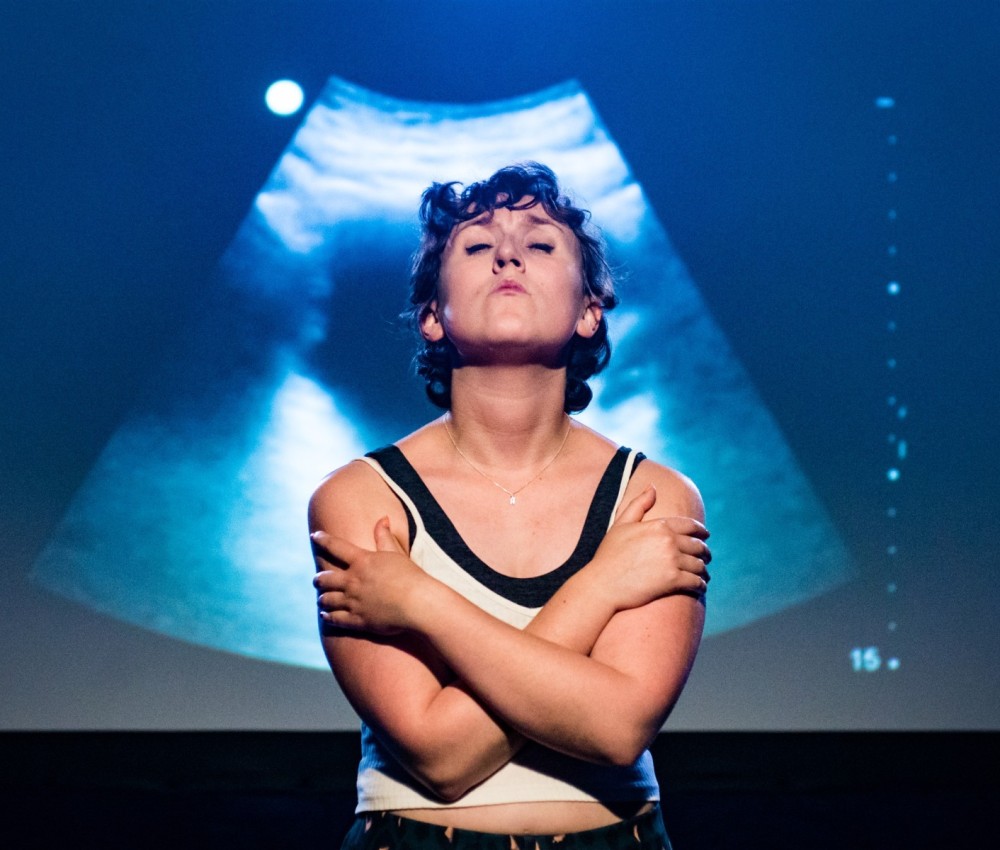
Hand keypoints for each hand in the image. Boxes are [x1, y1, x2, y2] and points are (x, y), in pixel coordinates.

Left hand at [311, 517, 427, 633]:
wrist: (418, 604)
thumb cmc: (411, 576)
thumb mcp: (396, 553)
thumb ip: (385, 537)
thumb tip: (383, 518)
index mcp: (362, 561)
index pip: (335, 546)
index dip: (323, 540)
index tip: (314, 536)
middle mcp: (352, 581)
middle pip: (324, 578)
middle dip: (318, 579)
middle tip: (317, 579)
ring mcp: (353, 602)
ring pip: (326, 600)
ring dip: (322, 598)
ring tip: (322, 599)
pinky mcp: (357, 620)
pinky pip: (334, 618)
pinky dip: (327, 616)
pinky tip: (325, 615)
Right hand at [588, 485, 710, 609]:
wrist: (602, 584)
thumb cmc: (609, 554)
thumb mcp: (621, 524)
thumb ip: (639, 504)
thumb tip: (653, 486)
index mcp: (659, 525)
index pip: (690, 526)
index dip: (701, 531)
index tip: (705, 536)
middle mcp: (669, 541)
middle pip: (698, 546)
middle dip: (705, 552)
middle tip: (706, 557)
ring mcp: (672, 561)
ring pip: (699, 564)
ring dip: (704, 570)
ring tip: (704, 574)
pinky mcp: (673, 581)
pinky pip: (696, 582)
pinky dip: (700, 584)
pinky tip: (699, 586)